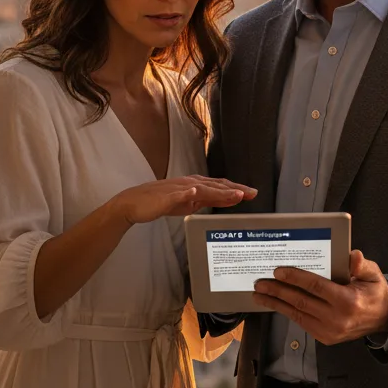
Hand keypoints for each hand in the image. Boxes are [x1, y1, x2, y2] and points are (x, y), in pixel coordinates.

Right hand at [113, 176, 256, 223]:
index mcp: (196, 185)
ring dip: (220, 191)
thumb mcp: (189, 204)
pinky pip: (178, 194)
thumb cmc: (161, 202)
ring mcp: (179, 189)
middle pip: (217, 185)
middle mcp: (190, 183)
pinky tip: (195, 192)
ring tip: (235, 194)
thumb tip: (227, 200)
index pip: (221, 186)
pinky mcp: (166, 196)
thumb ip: (207, 201)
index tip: (252, 193)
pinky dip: (187, 193)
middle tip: (252, 193)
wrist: (135, 203)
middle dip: (235, 189)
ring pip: (203, 188)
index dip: (237, 189)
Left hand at [252, 250, 387, 345]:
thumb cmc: (375, 293)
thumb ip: (362, 265)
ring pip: (297, 314)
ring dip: (276, 303)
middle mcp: (337, 318)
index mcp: (348, 301)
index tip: (279, 271)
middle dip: (278, 291)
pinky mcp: (325, 338)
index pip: (315, 287)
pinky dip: (287, 312)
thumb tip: (352, 256)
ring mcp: (330, 331)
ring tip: (260, 294)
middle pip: (301, 301)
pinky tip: (276, 303)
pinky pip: (301, 322)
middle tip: (261, 283)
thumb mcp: (373, 274)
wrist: (384, 319)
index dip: (295, 278)